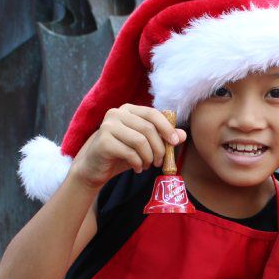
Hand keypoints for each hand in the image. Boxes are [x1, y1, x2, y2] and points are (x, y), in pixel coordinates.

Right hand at [70, 104, 184, 188]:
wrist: (95, 167)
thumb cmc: (123, 153)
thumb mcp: (145, 144)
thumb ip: (163, 137)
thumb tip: (183, 135)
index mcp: (129, 110)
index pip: (153, 114)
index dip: (167, 128)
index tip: (176, 142)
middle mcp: (116, 113)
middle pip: (148, 129)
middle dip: (159, 148)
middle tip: (160, 162)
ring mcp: (108, 126)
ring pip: (140, 141)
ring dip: (148, 157)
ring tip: (147, 165)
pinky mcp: (103, 141)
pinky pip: (130, 153)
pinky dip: (138, 163)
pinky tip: (137, 168)